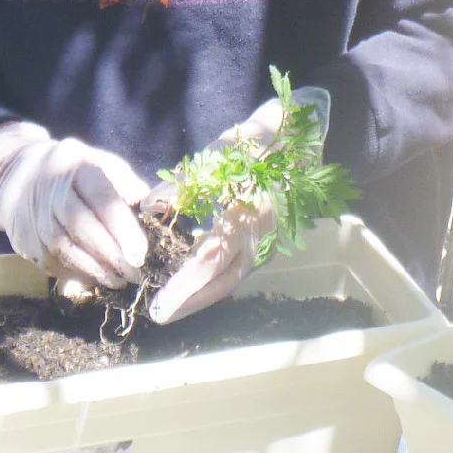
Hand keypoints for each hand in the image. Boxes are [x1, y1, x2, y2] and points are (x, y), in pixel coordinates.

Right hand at [0, 123, 146, 291]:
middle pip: (82, 227)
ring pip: (66, 249)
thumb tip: (156, 211)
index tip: (140, 255)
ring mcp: (33, 216)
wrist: (19, 176)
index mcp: (77, 166)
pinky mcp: (23, 240)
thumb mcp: (103, 165)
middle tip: (135, 274)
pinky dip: (76, 274)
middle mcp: (51, 189)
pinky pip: (53, 263)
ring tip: (119, 280)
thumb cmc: (76, 173)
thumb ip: (129, 186)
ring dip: (96, 270)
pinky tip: (96, 277)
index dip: (122, 228)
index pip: (101, 198)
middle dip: (112, 255)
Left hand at [147, 86, 331, 325]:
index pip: (212, 261)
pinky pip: (238, 268)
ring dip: (202, 296)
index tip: (161, 301)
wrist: (301, 137)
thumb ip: (185, 182)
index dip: (186, 285)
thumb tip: (150, 207)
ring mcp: (266, 240)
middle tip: (160, 314)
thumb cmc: (258, 143)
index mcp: (248, 216)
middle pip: (224, 282)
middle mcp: (260, 236)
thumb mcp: (220, 154)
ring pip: (232, 279)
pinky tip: (195, 284)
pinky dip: (215, 282)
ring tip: (172, 307)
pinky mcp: (265, 239)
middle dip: (191, 302)